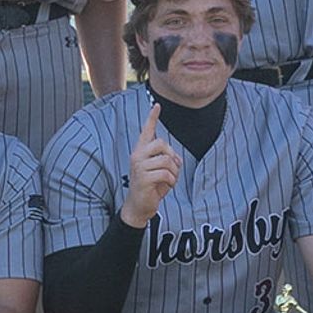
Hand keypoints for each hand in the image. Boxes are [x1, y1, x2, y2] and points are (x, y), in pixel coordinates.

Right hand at [120, 104, 180, 224]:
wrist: (138, 207)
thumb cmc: (150, 187)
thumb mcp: (160, 171)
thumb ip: (166, 160)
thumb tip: (175, 159)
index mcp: (140, 152)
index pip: (146, 131)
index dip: (152, 118)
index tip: (157, 105)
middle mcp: (137, 156)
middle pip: (161, 143)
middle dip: (172, 155)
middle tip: (173, 168)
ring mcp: (139, 166)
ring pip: (166, 160)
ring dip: (174, 172)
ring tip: (170, 181)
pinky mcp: (143, 178)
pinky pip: (166, 174)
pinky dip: (171, 181)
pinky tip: (167, 187)